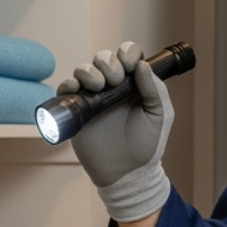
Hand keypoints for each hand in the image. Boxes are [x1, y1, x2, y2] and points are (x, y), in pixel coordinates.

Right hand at [60, 41, 171, 221]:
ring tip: (98, 86)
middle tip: (115, 80)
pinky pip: (66, 90)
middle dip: (108, 63)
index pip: (127, 56)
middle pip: (103, 58)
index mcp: (134, 84)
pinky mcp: (77, 111)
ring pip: (84, 70)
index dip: (126, 54)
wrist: (127, 172)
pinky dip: (69, 84)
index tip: (129, 65)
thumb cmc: (147, 145)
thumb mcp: (159, 115)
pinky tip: (77, 89)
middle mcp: (112, 87)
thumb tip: (142, 65)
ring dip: (89, 71)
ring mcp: (93, 97)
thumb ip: (155, 89)